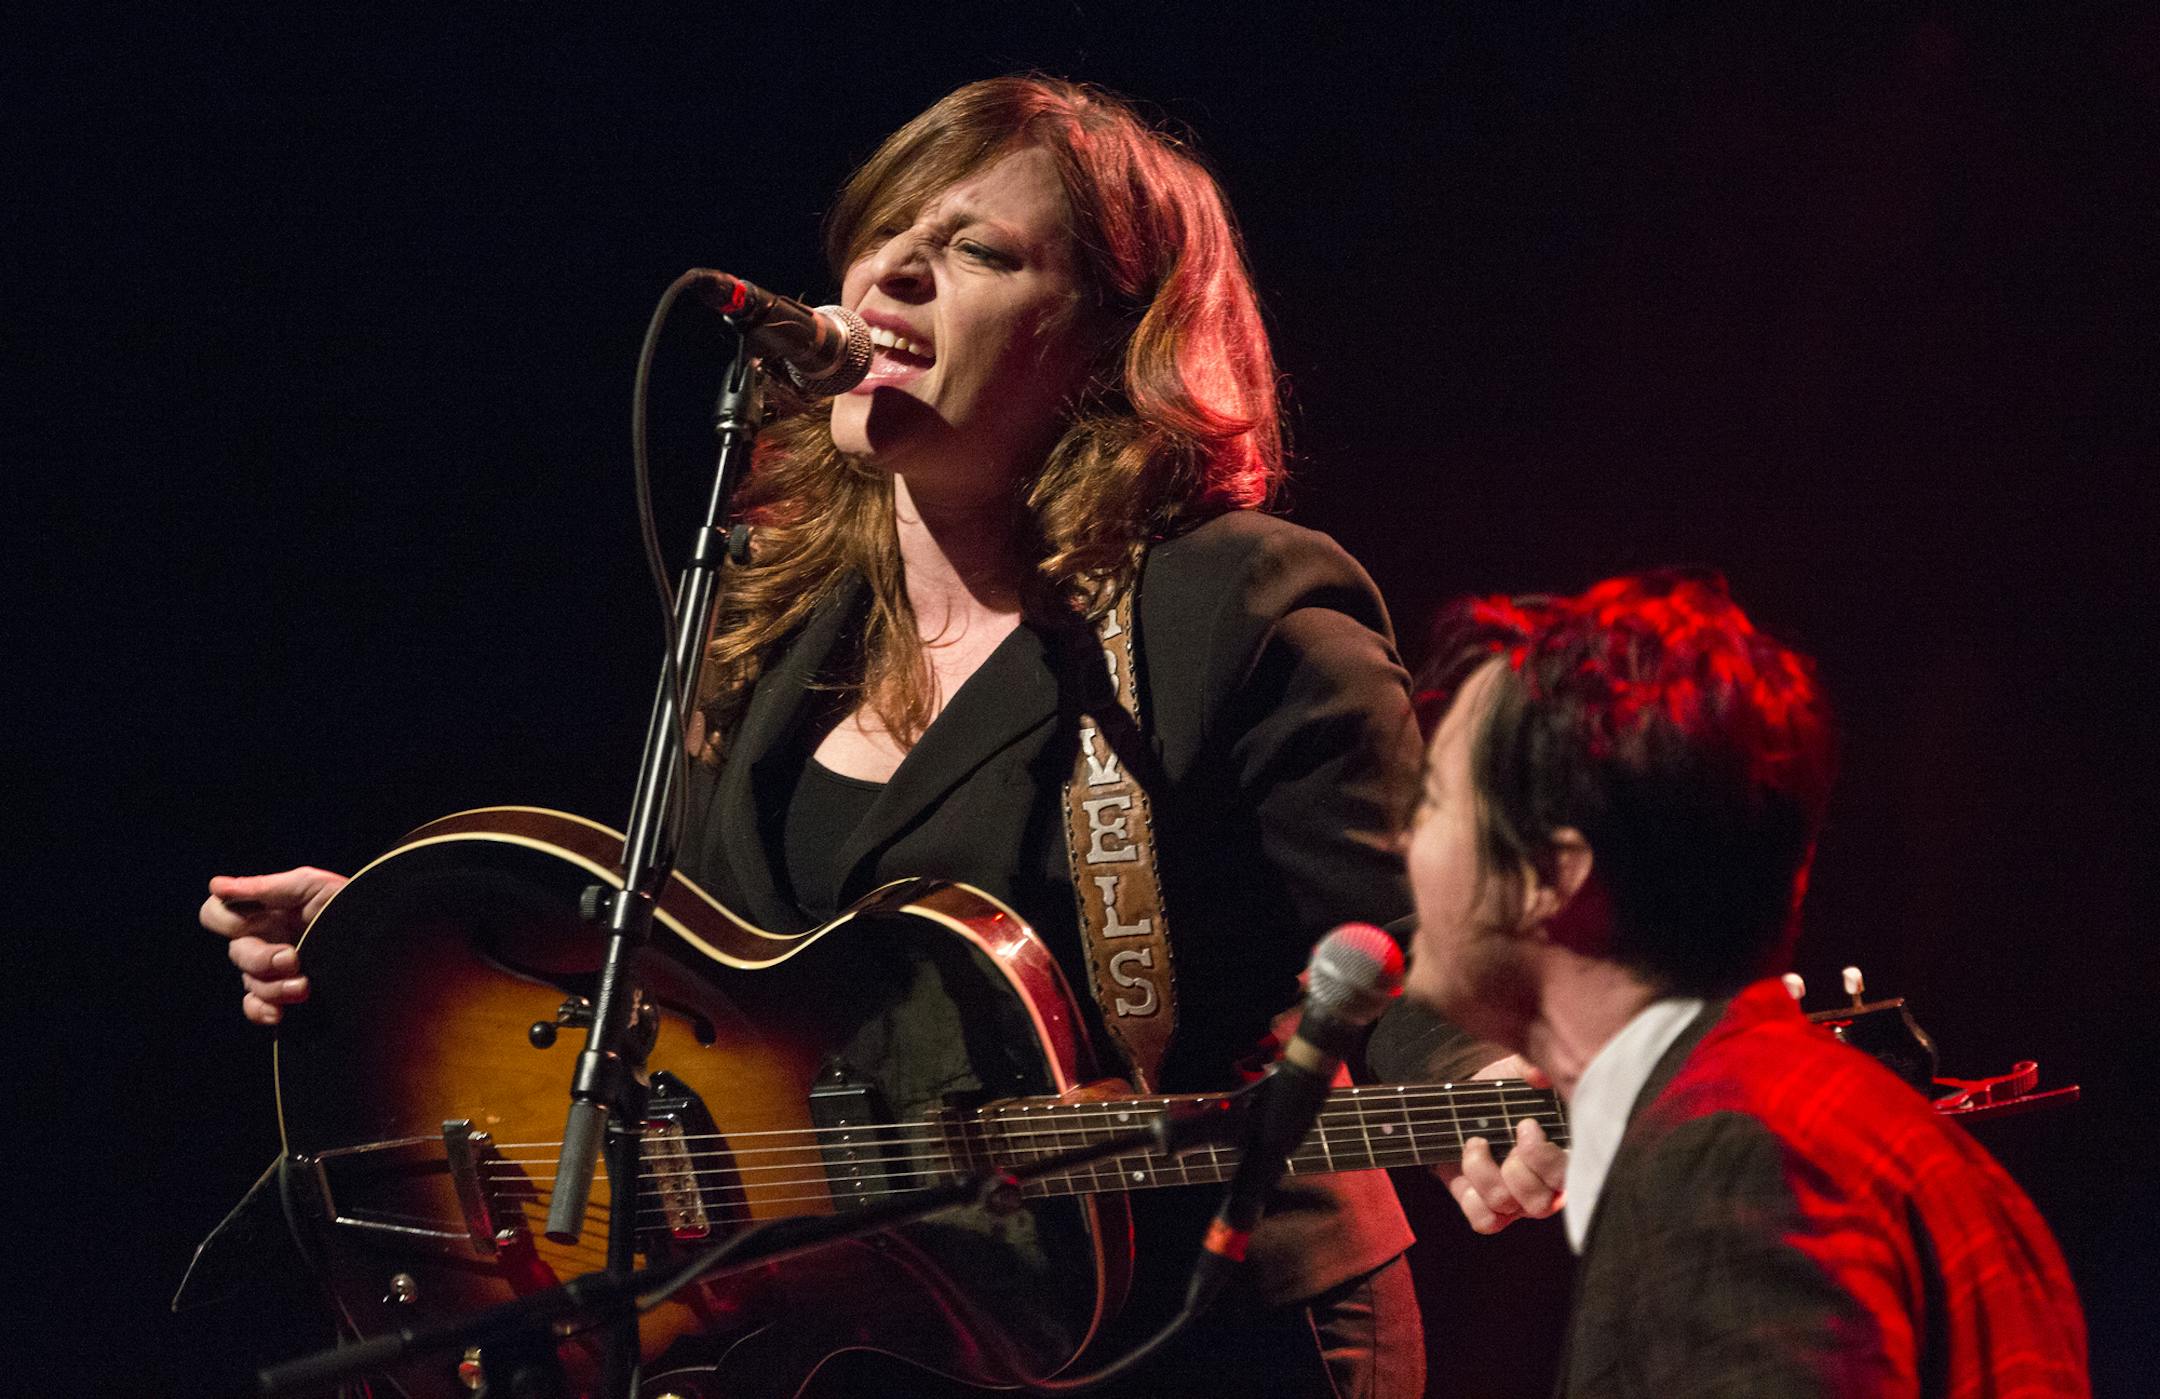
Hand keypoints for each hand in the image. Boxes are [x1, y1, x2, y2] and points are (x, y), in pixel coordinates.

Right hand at [200, 867, 347, 1024]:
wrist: (382, 933)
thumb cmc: (349, 901)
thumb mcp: (312, 886)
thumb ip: (265, 887)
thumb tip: (216, 885)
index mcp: (262, 911)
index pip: (216, 914)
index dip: (224, 919)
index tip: (248, 923)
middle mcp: (263, 939)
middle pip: (236, 954)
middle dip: (262, 959)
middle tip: (293, 958)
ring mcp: (273, 969)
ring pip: (250, 983)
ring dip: (273, 987)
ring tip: (305, 986)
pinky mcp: (286, 992)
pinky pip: (256, 1007)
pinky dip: (262, 1011)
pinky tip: (279, 1013)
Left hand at [1434, 1054, 1567, 1233]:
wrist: (1469, 1102)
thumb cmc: (1506, 1090)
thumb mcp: (1520, 1072)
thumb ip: (1533, 1068)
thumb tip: (1539, 1076)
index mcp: (1562, 1158)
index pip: (1565, 1178)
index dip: (1543, 1159)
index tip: (1526, 1126)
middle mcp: (1544, 1187)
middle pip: (1538, 1203)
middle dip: (1516, 1170)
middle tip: (1501, 1138)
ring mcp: (1515, 1201)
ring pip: (1506, 1207)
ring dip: (1484, 1173)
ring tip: (1476, 1142)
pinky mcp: (1484, 1205)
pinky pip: (1483, 1221)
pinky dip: (1470, 1197)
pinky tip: (1463, 1171)